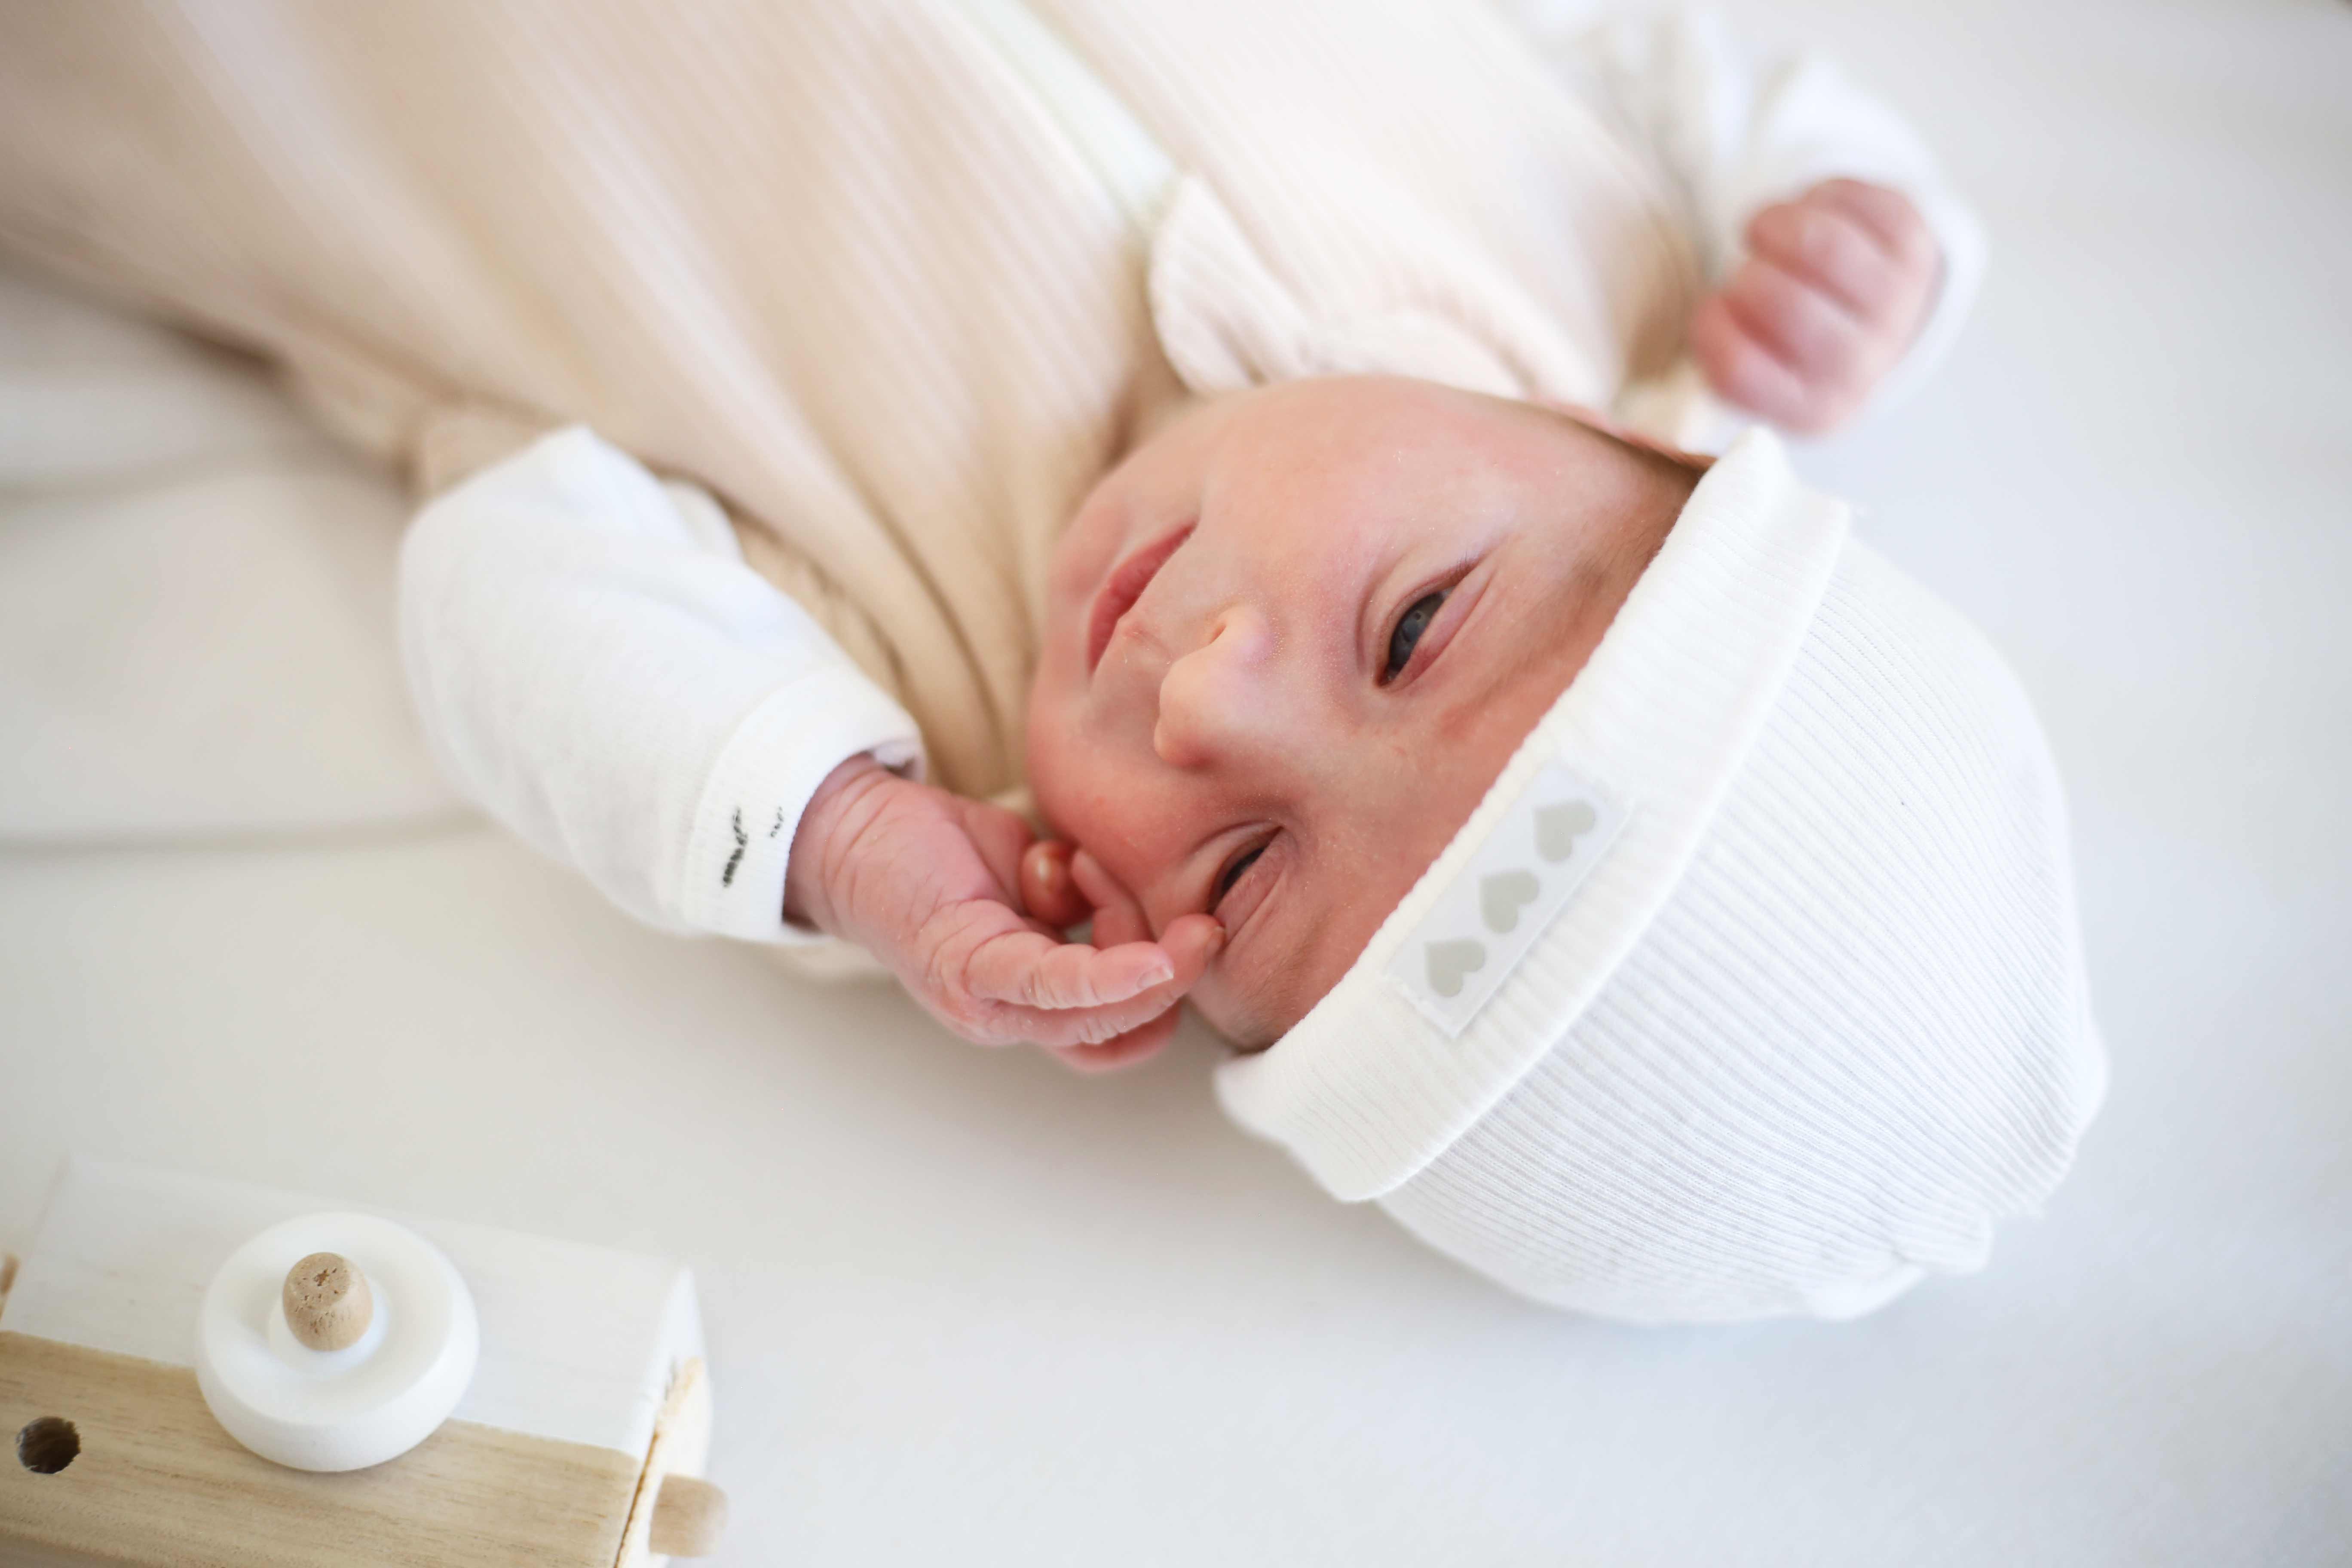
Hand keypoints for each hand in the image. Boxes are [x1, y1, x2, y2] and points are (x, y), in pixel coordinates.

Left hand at [785, 757, 1220, 1066]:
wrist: (853, 830)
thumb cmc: (946, 854)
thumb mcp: (1041, 880)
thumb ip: (1088, 904)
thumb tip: (1142, 905)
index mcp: (1032, 1004)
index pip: (1126, 1036)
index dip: (1173, 999)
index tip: (1196, 928)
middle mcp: (1011, 1018)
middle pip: (1127, 1031)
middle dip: (1179, 980)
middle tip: (1199, 918)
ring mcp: (987, 1002)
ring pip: (1100, 1011)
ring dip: (1141, 948)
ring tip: (1086, 866)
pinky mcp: (966, 969)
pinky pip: (1054, 984)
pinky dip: (1111, 977)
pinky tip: (1153, 958)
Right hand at [1690, 178, 1939, 434]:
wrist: (1873, 320)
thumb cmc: (1794, 342)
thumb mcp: (1758, 372)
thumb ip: (1722, 359)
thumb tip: (1712, 313)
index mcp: (1811, 409)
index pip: (1737, 369)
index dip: (1708, 325)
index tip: (1712, 306)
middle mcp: (1861, 365)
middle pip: (1786, 304)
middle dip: (1748, 274)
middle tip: (1746, 271)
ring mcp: (1896, 304)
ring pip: (1826, 247)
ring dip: (1777, 224)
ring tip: (1764, 231)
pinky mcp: (1914, 248)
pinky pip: (1857, 204)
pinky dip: (1817, 196)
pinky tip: (1810, 212)